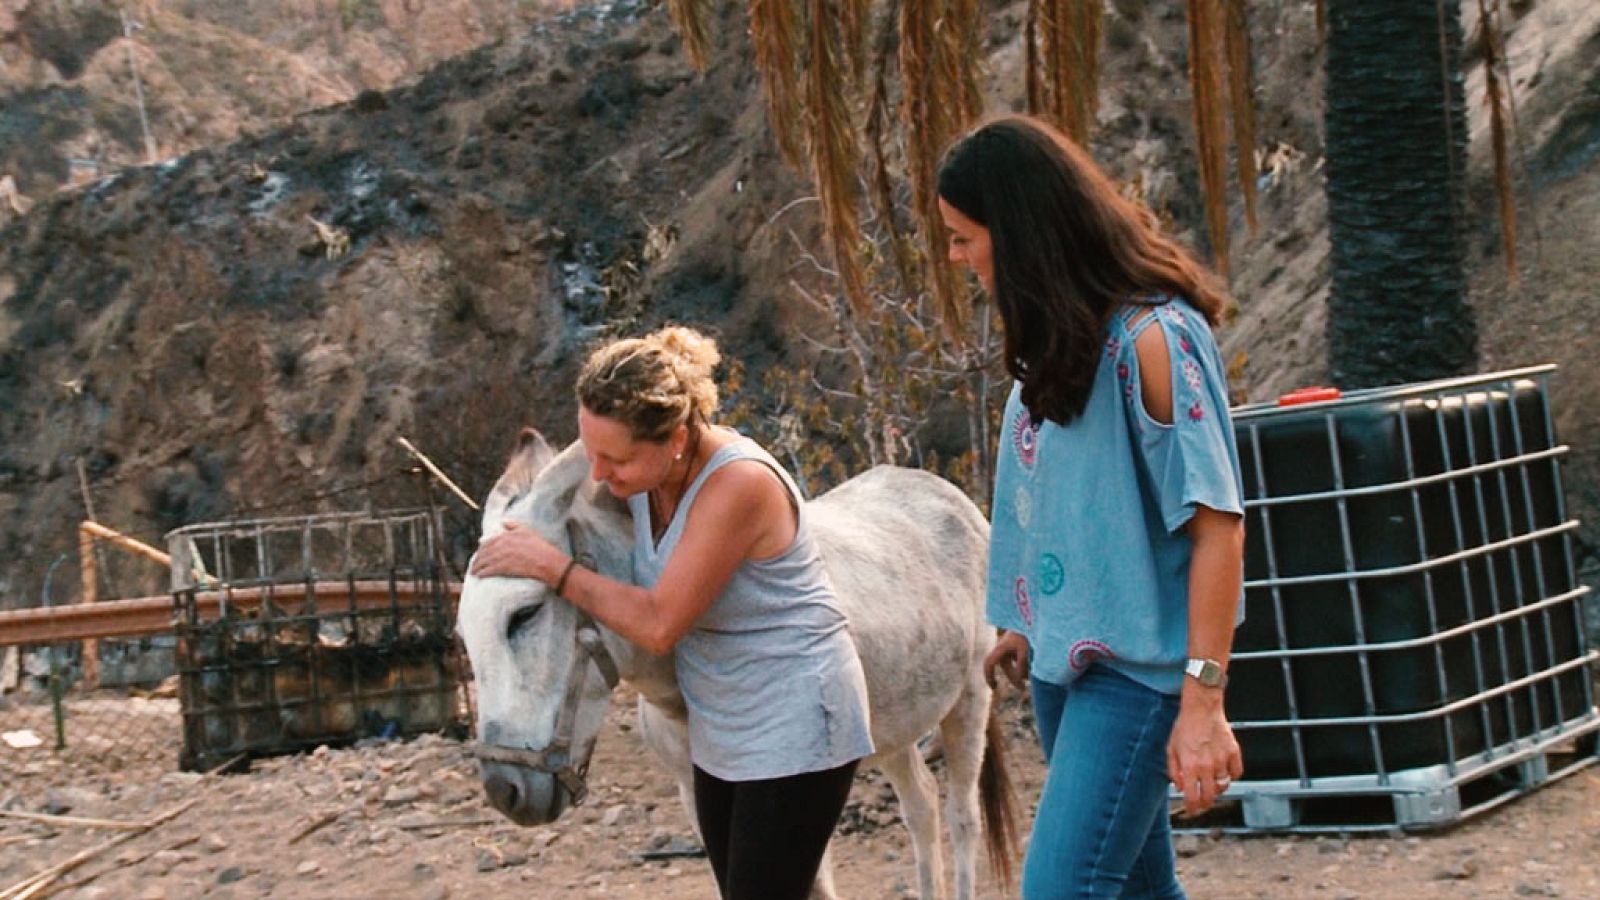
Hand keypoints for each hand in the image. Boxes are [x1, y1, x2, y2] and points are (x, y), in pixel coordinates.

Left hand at [469, 521, 562, 582]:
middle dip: (477, 560)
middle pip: (483, 553)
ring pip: (484, 562)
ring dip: (476, 567)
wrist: (545, 561)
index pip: (487, 542)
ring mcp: (501, 557)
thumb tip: (503, 522)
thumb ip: (513, 524)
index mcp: (505, 536)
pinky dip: (482, 573)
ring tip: (473, 572)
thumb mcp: (526, 530)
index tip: (479, 553)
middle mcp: (500, 545)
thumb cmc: (538, 546)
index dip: (481, 549)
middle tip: (473, 565)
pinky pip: (488, 570)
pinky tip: (479, 576)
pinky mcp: (503, 568)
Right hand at [983, 630, 1029, 690]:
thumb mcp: (1025, 650)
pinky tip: (1035, 667)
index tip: (994, 688)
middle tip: (1023, 688)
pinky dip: (1024, 664)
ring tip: (1031, 678)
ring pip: (1012, 663)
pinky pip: (1018, 657)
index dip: (989, 677)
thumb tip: (1020, 679)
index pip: (989, 664)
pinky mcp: (1019, 643)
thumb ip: (1022, 666)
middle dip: (1013, 679)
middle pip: (1005, 667)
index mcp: (1001, 647)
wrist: (1036, 616)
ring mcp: (1011, 645)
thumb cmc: (1028, 632)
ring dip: (1020, 671)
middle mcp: (1003, 646)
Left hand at [1167, 686, 1242, 817]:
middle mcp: (1207, 765)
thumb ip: (1173, 771)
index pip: (1192, 797)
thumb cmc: (1185, 726)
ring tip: (1211, 784)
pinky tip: (1224, 772)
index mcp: (1190, 766)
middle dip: (1205, 805)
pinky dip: (1232, 775)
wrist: (1201, 708)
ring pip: (1224, 786)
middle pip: (1210, 797)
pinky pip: (1237, 773)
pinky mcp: (1234, 752)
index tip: (1191, 810)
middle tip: (1202, 805)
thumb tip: (1179, 788)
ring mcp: (1222, 759)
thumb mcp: (1171, 749)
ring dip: (1217, 789)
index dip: (1192, 808)